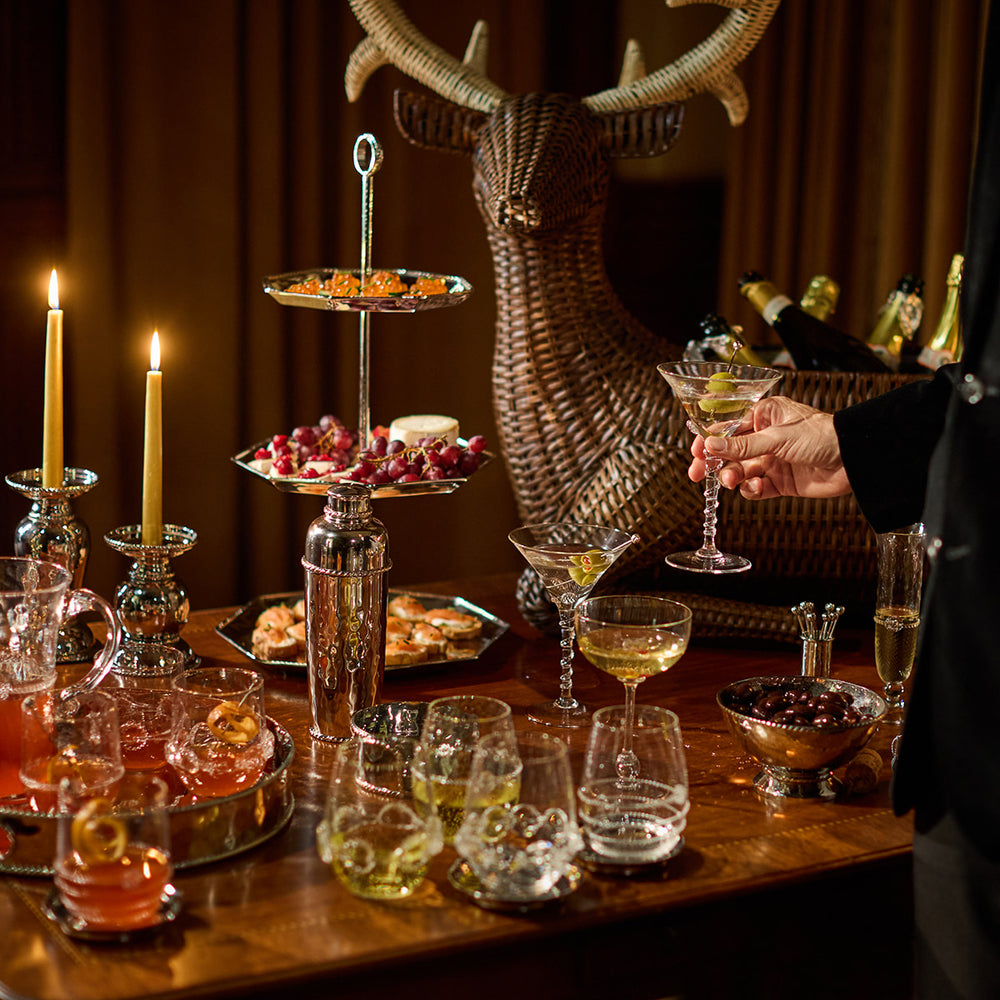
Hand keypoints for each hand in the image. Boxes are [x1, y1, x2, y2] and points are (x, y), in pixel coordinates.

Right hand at [687, 397, 852, 499]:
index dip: (709, 439)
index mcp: (765, 416)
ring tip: (731, 480)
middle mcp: (766, 437)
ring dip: (733, 476)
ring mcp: (773, 460)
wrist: (854, 460)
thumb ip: (743, 445)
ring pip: (741, 470)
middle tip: (698, 473)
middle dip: (714, 462)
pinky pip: (756, 487)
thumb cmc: (823, 436)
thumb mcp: (778, 438)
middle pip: (730, 451)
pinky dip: (751, 489)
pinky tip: (755, 487)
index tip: (696, 450)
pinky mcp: (781, 481)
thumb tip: (710, 444)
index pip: (728, 426)